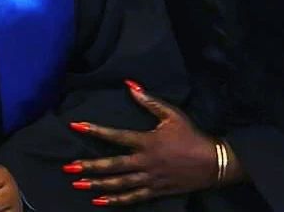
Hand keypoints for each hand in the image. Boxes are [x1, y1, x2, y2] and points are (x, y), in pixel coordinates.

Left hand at [63, 81, 221, 204]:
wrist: (214, 163)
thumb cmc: (191, 135)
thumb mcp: (171, 114)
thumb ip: (148, 100)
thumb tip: (129, 84)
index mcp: (147, 142)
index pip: (115, 136)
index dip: (95, 130)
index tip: (76, 126)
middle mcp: (145, 162)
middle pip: (112, 166)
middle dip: (89, 166)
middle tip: (69, 167)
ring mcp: (150, 179)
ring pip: (119, 184)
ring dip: (97, 185)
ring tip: (78, 184)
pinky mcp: (156, 191)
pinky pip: (133, 198)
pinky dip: (116, 201)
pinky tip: (100, 201)